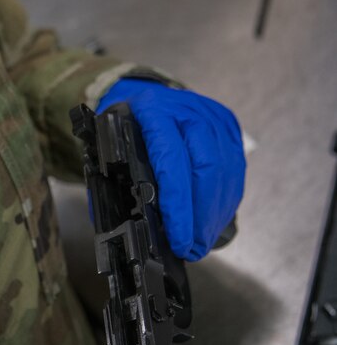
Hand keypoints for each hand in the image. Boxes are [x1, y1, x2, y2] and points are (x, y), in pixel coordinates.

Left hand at [97, 78, 246, 260]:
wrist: (144, 95)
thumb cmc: (124, 128)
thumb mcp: (109, 148)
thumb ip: (115, 182)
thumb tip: (124, 227)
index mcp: (152, 111)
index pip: (171, 161)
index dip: (178, 206)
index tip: (179, 239)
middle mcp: (188, 110)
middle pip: (206, 167)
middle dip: (202, 216)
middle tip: (194, 248)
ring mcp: (212, 116)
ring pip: (225, 170)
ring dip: (215, 213)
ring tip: (202, 242)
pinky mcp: (228, 126)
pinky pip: (235, 169)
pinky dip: (225, 200)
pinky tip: (213, 222)